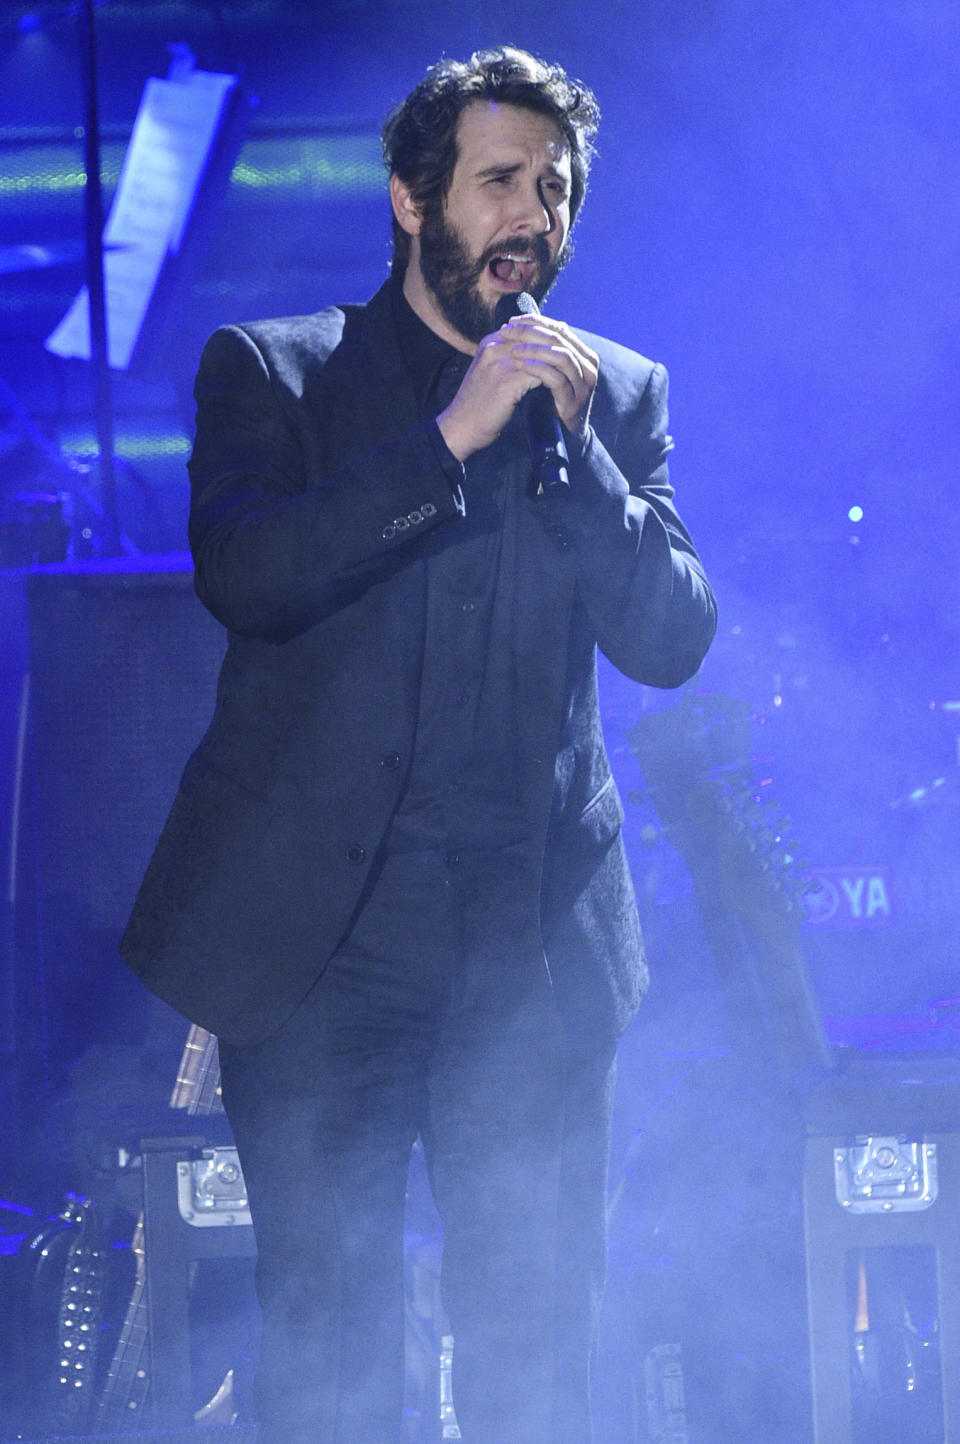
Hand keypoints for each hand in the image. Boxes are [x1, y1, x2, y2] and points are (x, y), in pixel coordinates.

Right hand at [437, 315, 598, 461]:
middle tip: (573, 356)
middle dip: (556, 346)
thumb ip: (507, 360)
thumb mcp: (488, 374)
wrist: (459, 427)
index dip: (547, 335)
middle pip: (535, 337)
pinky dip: (551, 378)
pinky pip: (538, 373)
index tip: (564, 345)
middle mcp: (493, 347)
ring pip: (539, 353)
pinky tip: (561, 386)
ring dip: (557, 363)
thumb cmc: (475, 405)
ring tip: (570, 372)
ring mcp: (499, 363)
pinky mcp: (505, 381)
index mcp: (489, 342)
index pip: (526, 329)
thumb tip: (533, 356)